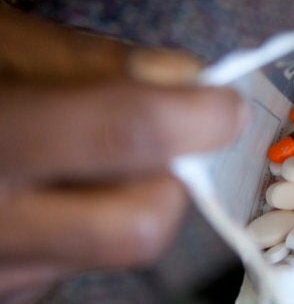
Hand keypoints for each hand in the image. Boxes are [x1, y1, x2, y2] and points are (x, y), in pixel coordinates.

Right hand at [0, 7, 243, 301]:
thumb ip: (86, 60)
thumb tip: (185, 77)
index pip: (124, 134)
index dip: (193, 117)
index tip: (224, 104)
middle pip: (137, 226)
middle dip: (169, 179)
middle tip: (157, 137)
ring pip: (115, 250)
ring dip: (133, 198)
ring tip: (90, 157)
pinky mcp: (6, 291)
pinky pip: (82, 260)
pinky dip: (95, 220)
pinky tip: (54, 189)